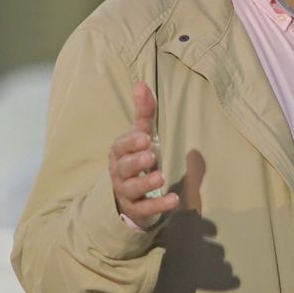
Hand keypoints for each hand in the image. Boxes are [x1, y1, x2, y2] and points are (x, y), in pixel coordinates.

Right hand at [108, 81, 178, 228]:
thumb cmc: (135, 158)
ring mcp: (126, 192)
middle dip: (136, 161)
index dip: (130, 143)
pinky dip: (158, 205)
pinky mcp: (137, 209)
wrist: (128, 195)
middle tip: (151, 155)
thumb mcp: (141, 135)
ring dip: (145, 183)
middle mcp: (119, 173)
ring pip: (132, 189)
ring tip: (161, 177)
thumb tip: (141, 83)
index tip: (145, 137)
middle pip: (123, 167)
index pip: (120, 146)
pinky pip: (145, 208)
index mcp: (119, 153)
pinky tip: (174, 200)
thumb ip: (143, 113)